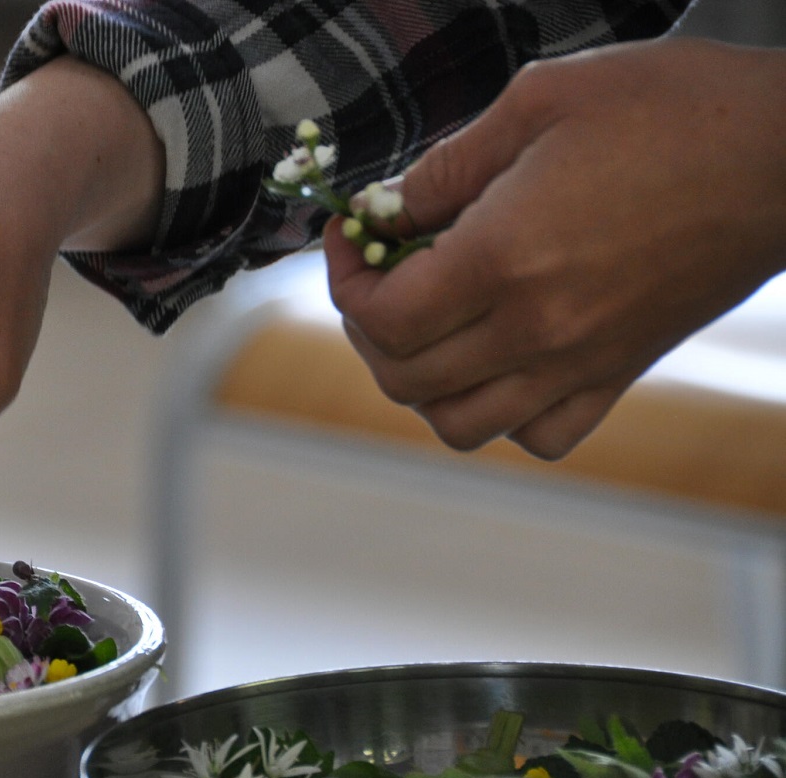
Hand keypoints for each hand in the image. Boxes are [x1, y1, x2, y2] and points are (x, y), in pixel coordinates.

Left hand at [325, 38, 785, 458]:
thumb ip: (447, 165)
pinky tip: (496, 361)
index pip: (384, 316)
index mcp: (505, 259)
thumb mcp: (542, 100)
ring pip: (459, 426)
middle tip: (376, 276)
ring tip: (426, 326)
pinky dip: (500, 416)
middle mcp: (537, 329)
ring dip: (419, 384)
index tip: (350, 236)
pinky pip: (540, 436)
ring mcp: (581, 363)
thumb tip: (387, 210)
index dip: (345, 280)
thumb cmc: (673, 109)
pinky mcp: (621, 373)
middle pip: (405, 379)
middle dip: (367, 328)